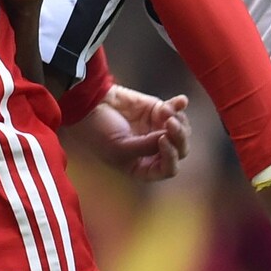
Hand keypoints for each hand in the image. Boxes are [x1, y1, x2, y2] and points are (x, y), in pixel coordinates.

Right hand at [64, 85, 191, 180]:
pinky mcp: (157, 111)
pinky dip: (179, 105)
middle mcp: (152, 151)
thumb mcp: (121, 146)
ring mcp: (156, 130)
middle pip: (179, 150)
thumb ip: (148, 146)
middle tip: (171, 123)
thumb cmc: (98, 131)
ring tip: (165, 110)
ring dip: (179, 121)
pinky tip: (181, 100)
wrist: (89, 104)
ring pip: (182, 131)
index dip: (171, 156)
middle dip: (179, 138)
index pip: (168, 169)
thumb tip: (171, 138)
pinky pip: (176, 110)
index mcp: (142, 167)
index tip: (163, 139)